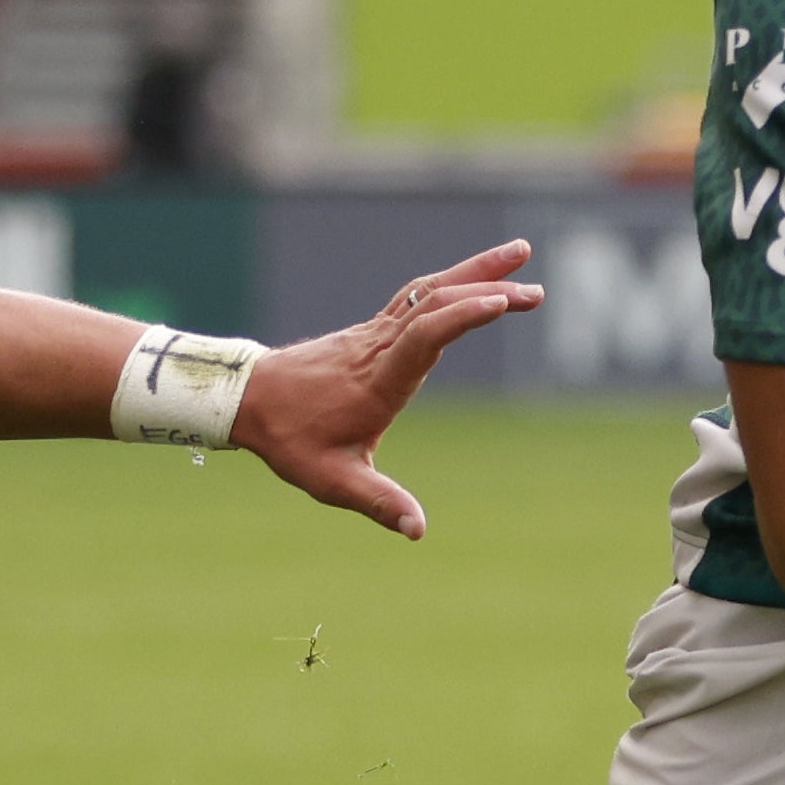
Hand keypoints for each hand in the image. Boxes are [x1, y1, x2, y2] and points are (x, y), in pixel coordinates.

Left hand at [226, 241, 538, 536]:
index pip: (423, 336)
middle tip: (536, 293)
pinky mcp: (374, 330)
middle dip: (487, 290)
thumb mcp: (332, 480)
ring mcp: (376, 332)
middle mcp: (379, 348)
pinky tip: (474, 280)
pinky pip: (418, 296)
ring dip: (475, 271)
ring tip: (519, 255)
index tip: (500, 302)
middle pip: (435, 302)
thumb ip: (378, 501)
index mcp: (377, 381)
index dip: (462, 317)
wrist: (248, 399)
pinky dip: (452, 281)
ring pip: (428, 290)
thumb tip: (418, 529)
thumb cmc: (290, 440)